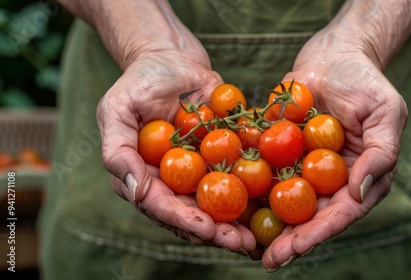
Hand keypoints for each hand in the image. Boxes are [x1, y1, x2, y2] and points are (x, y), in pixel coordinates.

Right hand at [96, 33, 255, 254]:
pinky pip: (238, 176)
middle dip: (216, 232)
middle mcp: (172, 180)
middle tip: (240, 244)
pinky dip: (254, 193)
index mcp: (144, 176)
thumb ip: (118, 151)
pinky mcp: (222, 157)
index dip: (183, 220)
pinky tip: (272, 205)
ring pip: (218, 203)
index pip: (161, 206)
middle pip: (193, 213)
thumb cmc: (140, 80)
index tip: (207, 229)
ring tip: (258, 238)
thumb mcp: (117, 109)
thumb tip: (135, 191)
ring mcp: (199, 171)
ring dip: (238, 223)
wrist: (173, 58)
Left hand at [261, 28, 407, 269]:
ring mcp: (302, 167)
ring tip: (242, 243)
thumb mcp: (386, 113)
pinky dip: (248, 188)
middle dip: (289, 240)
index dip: (318, 233)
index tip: (295, 249)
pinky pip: (263, 170)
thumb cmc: (366, 81)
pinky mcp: (280, 151)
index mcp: (360, 177)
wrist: (334, 56)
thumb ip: (380, 154)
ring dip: (264, 223)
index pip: (341, 213)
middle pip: (309, 215)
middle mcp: (330, 179)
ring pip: (282, 201)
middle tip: (266, 259)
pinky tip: (229, 204)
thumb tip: (360, 194)